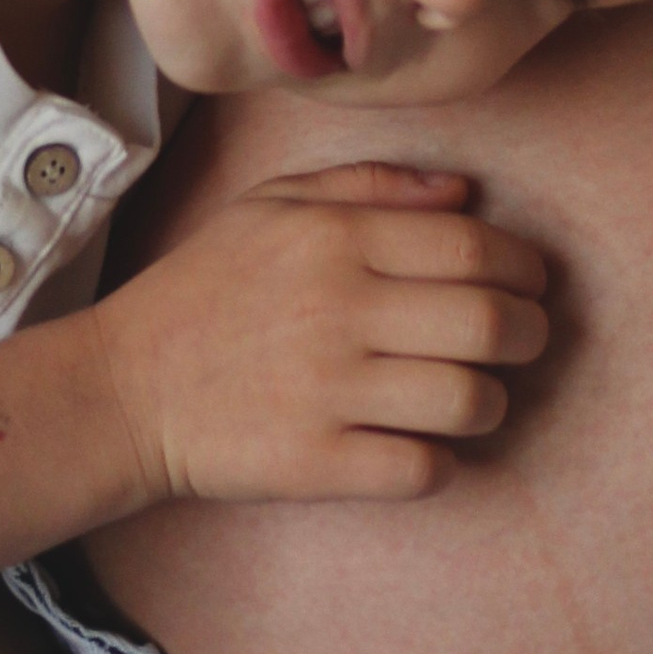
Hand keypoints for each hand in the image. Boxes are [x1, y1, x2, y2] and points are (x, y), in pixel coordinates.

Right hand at [93, 162, 549, 506]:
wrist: (122, 389)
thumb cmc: (207, 290)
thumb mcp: (272, 205)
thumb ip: (371, 185)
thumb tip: (464, 192)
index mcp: (334, 238)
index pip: (475, 247)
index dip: (524, 269)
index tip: (528, 285)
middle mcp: (338, 309)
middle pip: (489, 323)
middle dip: (530, 334)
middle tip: (522, 341)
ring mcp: (326, 391)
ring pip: (469, 400)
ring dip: (492, 403)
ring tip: (476, 398)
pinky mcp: (314, 463)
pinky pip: (422, 468)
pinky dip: (442, 462)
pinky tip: (424, 446)